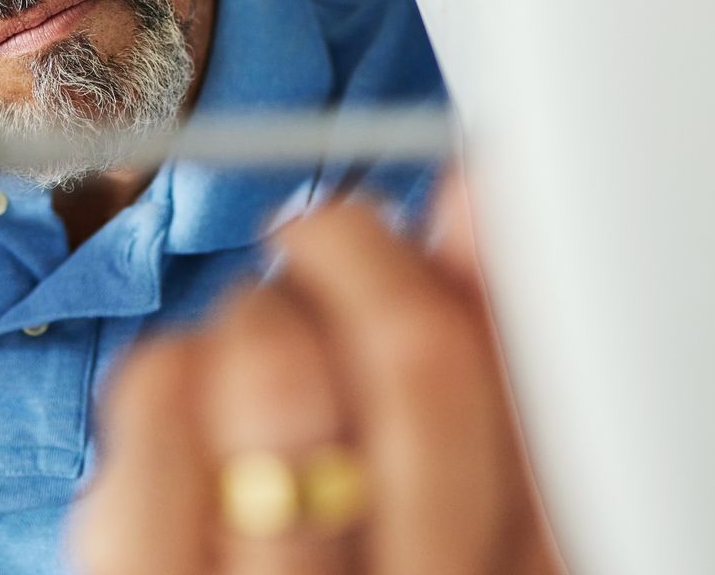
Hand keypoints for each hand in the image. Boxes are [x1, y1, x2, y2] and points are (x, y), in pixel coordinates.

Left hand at [73, 167, 563, 574]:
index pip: (559, 394)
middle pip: (426, 362)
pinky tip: (178, 391)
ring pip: (281, 368)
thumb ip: (490, 380)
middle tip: (323, 237)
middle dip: (360, 250)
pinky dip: (166, 365)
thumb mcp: (457, 527)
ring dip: (256, 314)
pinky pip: (155, 404)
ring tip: (248, 349)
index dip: (504, 258)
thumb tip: (480, 193)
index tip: (466, 186)